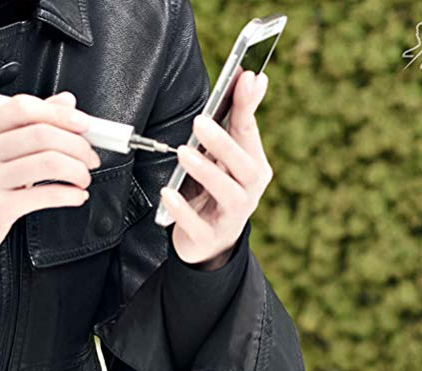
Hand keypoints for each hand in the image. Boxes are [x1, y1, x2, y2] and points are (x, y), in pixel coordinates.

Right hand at [0, 91, 99, 267]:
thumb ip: (28, 125)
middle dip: (78, 146)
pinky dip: (72, 194)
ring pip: (50, 163)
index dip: (60, 114)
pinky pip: (48, 194)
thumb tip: (66, 103)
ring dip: (79, 171)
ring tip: (83, 178)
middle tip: (90, 158)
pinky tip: (77, 196)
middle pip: (42, 135)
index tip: (84, 125)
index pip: (23, 109)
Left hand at [160, 71, 272, 269]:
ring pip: (229, 195)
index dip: (248, 106)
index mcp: (253, 168)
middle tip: (200, 122)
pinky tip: (168, 194)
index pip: (250, 135)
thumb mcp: (226, 158)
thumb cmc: (217, 190)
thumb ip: (235, 122)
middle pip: (245, 168)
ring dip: (207, 172)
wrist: (210, 240)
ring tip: (184, 153)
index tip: (244, 78)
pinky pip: (199, 225)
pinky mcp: (210, 237)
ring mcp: (231, 217)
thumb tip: (251, 78)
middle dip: (225, 144)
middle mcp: (248, 192)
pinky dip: (184, 210)